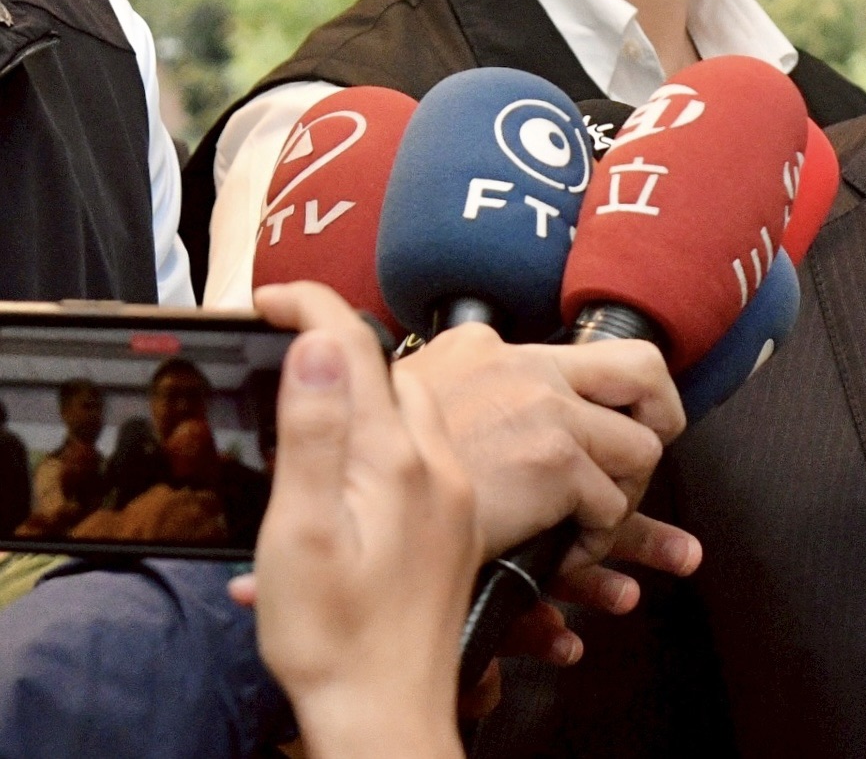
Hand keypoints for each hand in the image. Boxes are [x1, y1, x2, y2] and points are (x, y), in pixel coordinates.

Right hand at [237, 282, 478, 758]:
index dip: (311, 308)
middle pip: (398, 372)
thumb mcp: (302, 531)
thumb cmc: (333, 636)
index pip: (360, 348)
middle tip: (289, 339)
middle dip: (345, 343)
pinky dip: (395, 431)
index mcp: (395, 459)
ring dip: (377, 387)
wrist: (385, 710)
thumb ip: (317, 432)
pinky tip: (367, 459)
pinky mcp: (453, 525)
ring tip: (325, 389)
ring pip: (421, 409)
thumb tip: (323, 344)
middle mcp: (439, 466)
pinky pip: (433, 448)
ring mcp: (451, 496)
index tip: (268, 299)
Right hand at [389, 325, 697, 600]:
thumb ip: (444, 402)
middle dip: (662, 411)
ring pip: (640, 448)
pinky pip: (611, 508)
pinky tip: (565, 557)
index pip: (572, 355)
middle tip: (653, 443)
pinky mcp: (553, 463)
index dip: (603, 396)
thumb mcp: (395, 413)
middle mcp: (524, 367)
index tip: (611, 421)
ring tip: (594, 523)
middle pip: (641, 367)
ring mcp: (544, 411)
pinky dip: (597, 543)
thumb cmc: (362, 481)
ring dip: (625, 494)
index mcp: (484, 350)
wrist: (340, 511)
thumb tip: (460, 410)